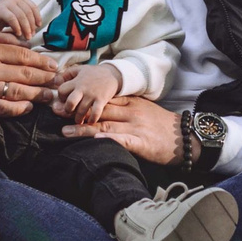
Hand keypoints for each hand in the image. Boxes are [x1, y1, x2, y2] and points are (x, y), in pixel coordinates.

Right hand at [0, 0, 42, 41]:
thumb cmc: (2, 18)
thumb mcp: (16, 15)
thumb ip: (25, 17)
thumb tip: (36, 27)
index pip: (33, 6)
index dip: (37, 16)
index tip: (38, 26)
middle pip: (28, 12)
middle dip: (31, 25)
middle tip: (31, 35)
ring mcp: (7, 2)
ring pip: (21, 15)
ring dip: (26, 27)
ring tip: (26, 36)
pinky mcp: (0, 9)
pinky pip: (12, 18)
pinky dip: (17, 26)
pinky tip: (18, 33)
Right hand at [0, 37, 63, 117]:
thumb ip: (4, 42)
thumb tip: (28, 45)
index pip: (24, 56)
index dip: (42, 61)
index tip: (53, 65)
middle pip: (25, 74)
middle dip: (45, 78)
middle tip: (57, 81)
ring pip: (19, 92)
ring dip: (38, 94)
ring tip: (50, 95)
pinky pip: (4, 109)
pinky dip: (19, 109)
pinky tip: (29, 107)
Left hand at [54, 62, 123, 123]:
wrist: (112, 74)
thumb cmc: (94, 73)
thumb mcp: (80, 69)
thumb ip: (67, 73)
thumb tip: (57, 80)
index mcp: (77, 81)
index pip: (62, 91)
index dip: (61, 97)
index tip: (65, 99)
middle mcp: (83, 89)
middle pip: (70, 102)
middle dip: (68, 110)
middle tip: (70, 111)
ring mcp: (92, 95)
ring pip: (81, 110)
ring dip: (78, 118)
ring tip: (79, 120)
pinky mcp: (102, 100)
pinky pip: (95, 113)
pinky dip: (92, 119)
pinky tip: (91, 121)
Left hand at [62, 93, 179, 163]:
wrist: (187, 138)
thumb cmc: (165, 127)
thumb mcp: (145, 111)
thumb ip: (127, 108)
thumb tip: (105, 109)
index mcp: (132, 102)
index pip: (104, 98)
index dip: (83, 98)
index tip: (64, 98)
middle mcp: (131, 111)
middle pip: (99, 109)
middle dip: (76, 109)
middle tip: (54, 109)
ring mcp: (135, 126)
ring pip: (104, 124)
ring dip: (81, 126)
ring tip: (62, 128)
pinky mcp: (140, 142)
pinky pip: (119, 140)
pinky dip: (103, 138)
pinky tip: (89, 139)